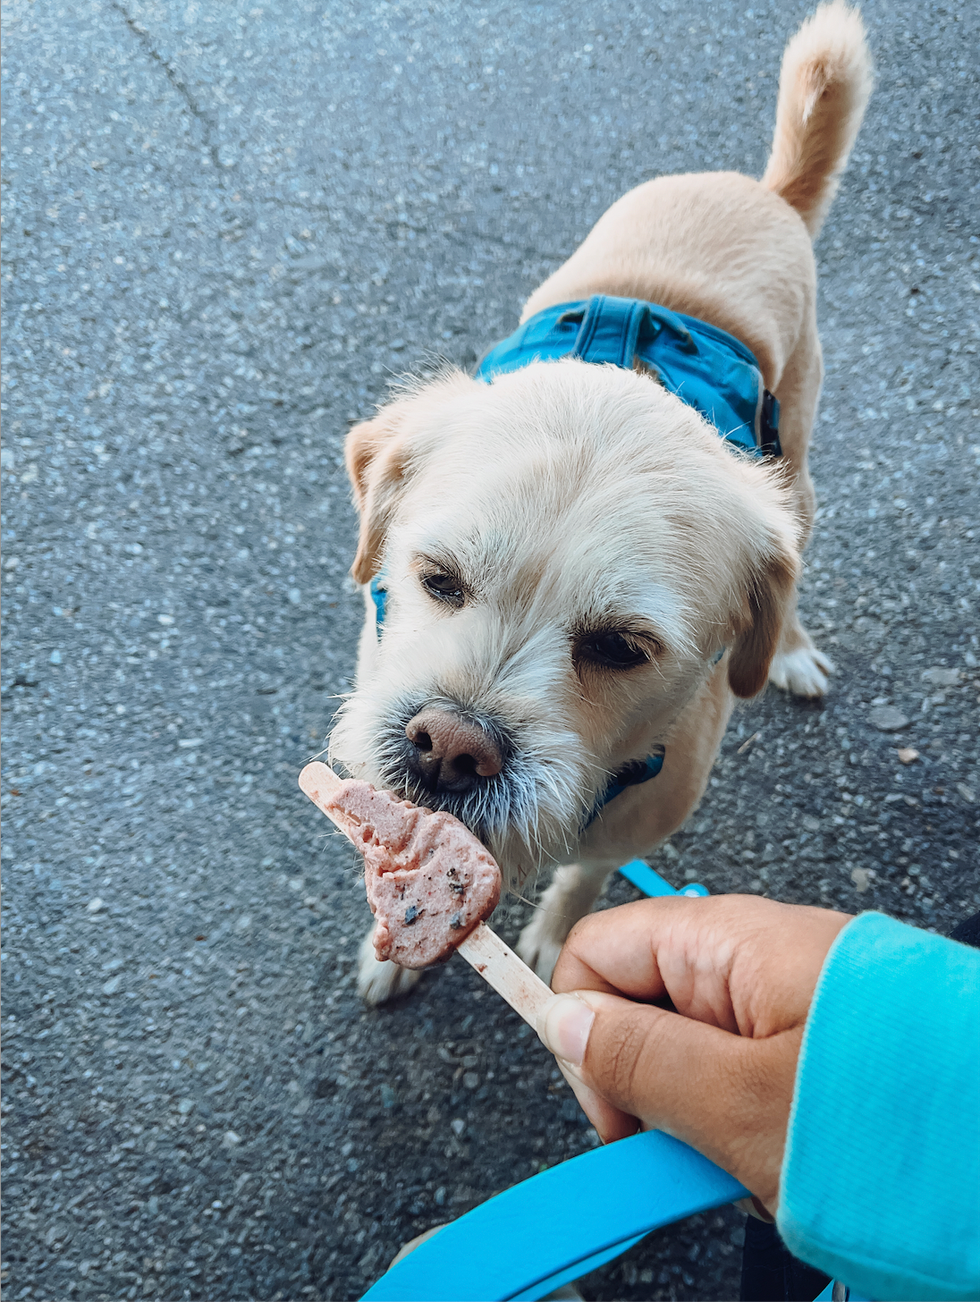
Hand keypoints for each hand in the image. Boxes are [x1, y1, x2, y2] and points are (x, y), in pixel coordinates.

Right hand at [536, 895, 850, 1213]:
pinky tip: (790, 1163)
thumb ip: (637, 1057)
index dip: (581, 1032)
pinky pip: (749, 1077)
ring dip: (708, 1123)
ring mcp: (790, 997)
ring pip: (695, 1056)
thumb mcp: (740, 1099)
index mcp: (723, 939)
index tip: (613, 1112)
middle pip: (641, 1009)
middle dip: (650, 1091)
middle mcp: (751, 954)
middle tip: (691, 1149)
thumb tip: (561, 1021)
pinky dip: (756, 1128)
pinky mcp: (820, 1039)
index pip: (596, 953)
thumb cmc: (901, 1109)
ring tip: (762, 1168)